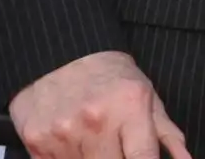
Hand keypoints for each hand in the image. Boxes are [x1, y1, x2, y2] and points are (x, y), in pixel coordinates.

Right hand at [9, 50, 192, 158]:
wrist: (61, 55)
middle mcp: (97, 120)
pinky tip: (72, 141)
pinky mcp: (36, 141)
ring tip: (94, 140)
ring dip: (91, 158)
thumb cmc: (112, 78)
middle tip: (115, 145)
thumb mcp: (147, 96)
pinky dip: (68, 158)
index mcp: (130, 107)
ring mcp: (64, 132)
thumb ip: (167, 134)